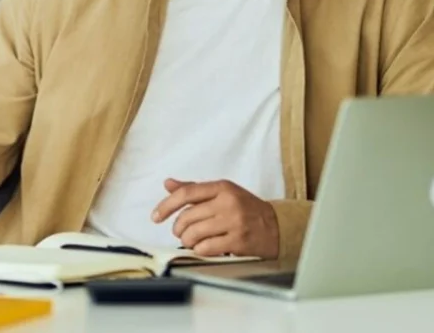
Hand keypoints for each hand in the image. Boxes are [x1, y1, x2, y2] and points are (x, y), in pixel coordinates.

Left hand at [152, 179, 279, 258]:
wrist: (277, 226)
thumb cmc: (245, 208)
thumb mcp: (223, 193)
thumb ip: (194, 189)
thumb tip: (168, 183)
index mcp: (222, 187)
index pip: (186, 194)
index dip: (166, 206)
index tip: (156, 217)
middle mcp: (227, 203)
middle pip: (187, 217)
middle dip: (178, 228)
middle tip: (181, 232)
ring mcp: (234, 222)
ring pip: (194, 234)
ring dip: (187, 241)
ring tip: (192, 240)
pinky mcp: (239, 241)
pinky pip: (206, 248)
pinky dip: (200, 250)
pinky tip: (204, 248)